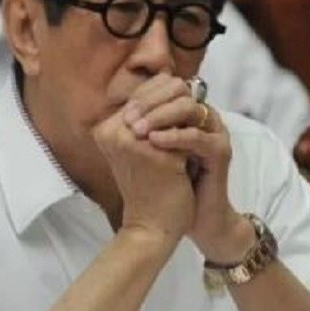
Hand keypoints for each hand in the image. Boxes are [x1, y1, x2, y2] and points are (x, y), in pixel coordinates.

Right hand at [92, 77, 194, 243]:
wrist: (152, 226)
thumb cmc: (148, 186)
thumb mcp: (139, 148)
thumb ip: (146, 119)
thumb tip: (174, 85)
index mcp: (106, 129)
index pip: (143, 91)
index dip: (168, 91)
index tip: (185, 100)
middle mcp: (113, 131)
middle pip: (159, 91)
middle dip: (182, 97)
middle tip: (197, 108)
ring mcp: (133, 141)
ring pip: (175, 105)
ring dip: (191, 112)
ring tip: (200, 121)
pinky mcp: (155, 153)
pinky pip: (185, 130)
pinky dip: (197, 133)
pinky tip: (203, 138)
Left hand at [121, 74, 254, 262]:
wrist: (181, 221)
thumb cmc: (161, 186)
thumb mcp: (146, 151)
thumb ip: (141, 126)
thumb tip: (117, 108)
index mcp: (187, 114)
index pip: (168, 86)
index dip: (145, 94)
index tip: (124, 110)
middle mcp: (204, 117)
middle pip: (179, 90)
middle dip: (151, 101)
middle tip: (129, 117)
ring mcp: (215, 132)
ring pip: (189, 108)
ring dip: (160, 116)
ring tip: (137, 130)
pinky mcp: (220, 151)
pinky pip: (196, 136)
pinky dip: (173, 137)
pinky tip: (153, 142)